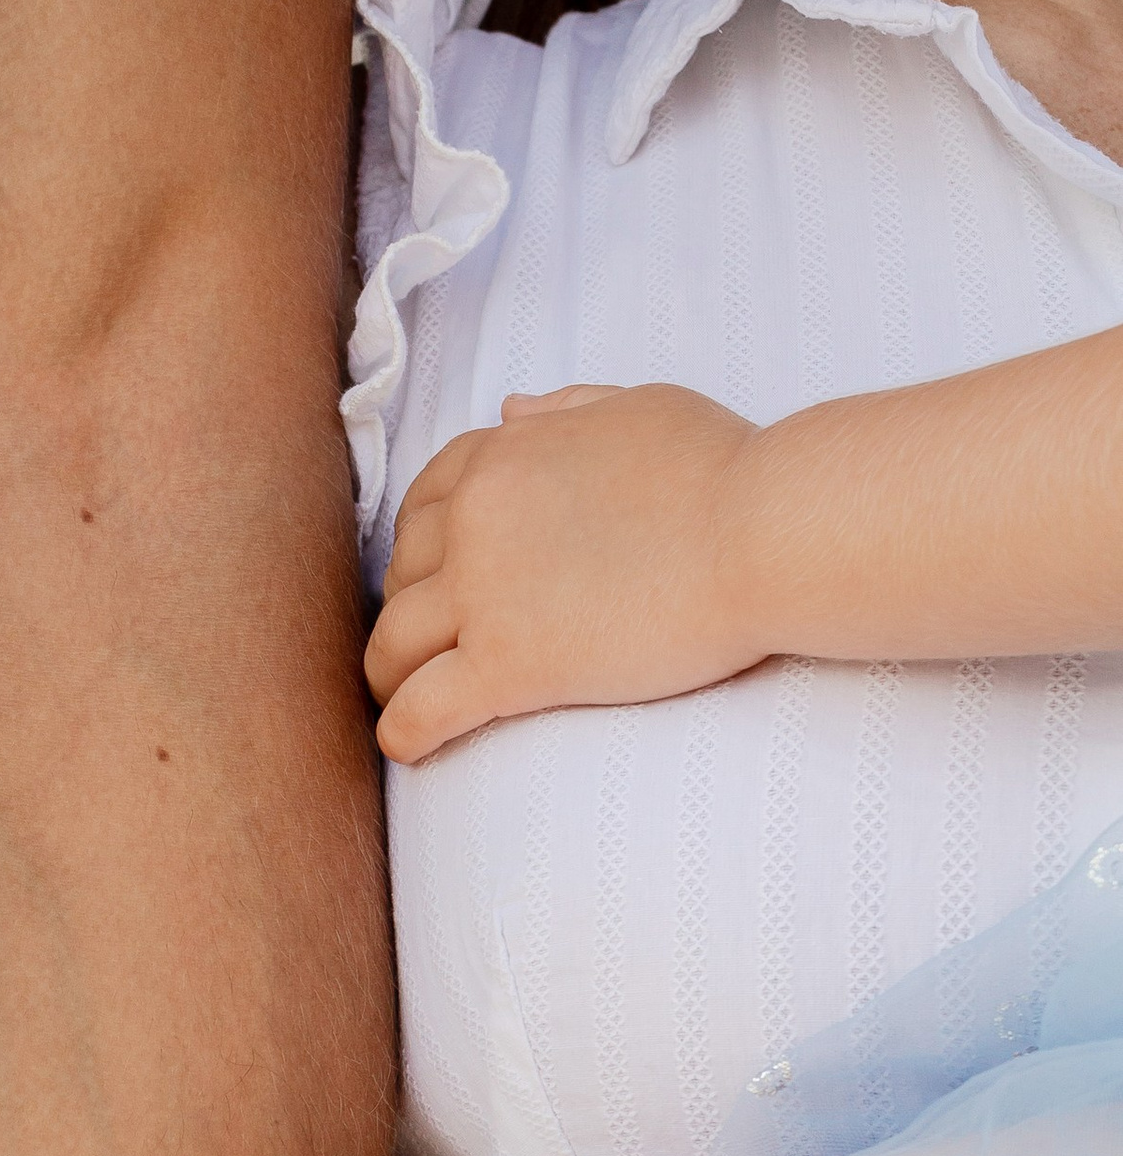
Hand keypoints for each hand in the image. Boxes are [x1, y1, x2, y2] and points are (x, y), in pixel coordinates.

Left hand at [366, 384, 763, 762]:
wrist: (764, 532)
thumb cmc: (724, 468)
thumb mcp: (637, 407)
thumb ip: (567, 410)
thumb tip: (511, 409)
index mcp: (503, 457)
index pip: (423, 502)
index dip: (421, 544)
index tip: (436, 574)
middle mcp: (474, 520)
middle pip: (399, 576)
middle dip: (407, 608)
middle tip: (431, 642)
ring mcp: (484, 595)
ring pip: (390, 645)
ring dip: (390, 674)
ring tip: (408, 697)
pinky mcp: (509, 664)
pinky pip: (421, 708)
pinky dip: (402, 732)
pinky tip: (410, 748)